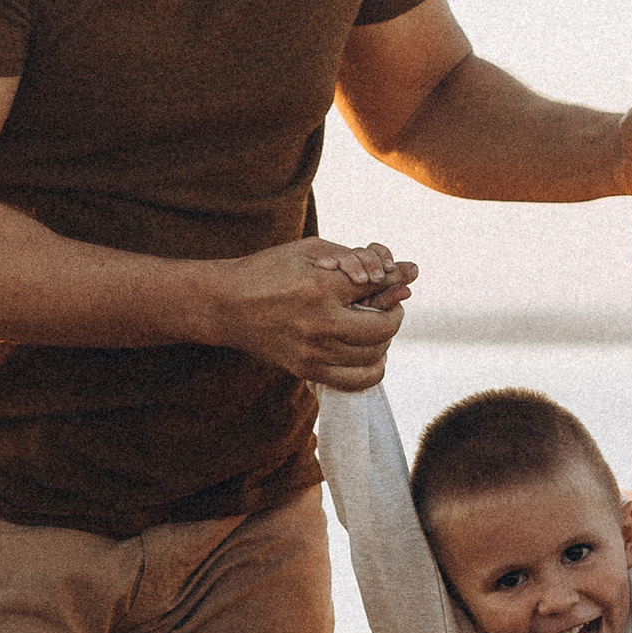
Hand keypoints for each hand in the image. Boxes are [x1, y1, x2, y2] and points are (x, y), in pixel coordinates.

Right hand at [197, 238, 417, 388]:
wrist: (226, 305)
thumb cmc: (269, 271)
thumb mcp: (310, 250)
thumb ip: (356, 258)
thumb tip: (405, 271)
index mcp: (320, 286)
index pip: (378, 286)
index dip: (395, 282)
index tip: (400, 282)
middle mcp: (319, 323)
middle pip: (383, 327)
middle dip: (394, 314)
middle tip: (388, 306)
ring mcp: (313, 352)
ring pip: (374, 356)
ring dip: (384, 340)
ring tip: (375, 328)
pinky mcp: (306, 370)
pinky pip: (357, 381)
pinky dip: (372, 369)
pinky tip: (368, 354)